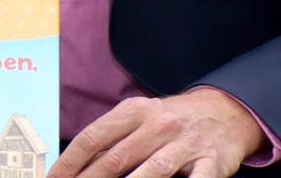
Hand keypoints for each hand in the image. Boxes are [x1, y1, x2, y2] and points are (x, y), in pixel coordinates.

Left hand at [48, 89, 262, 177]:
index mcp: (134, 111)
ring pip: (152, 170)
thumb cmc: (172, 119)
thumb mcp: (141, 117)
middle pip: (116, 158)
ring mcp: (186, 144)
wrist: (226, 111)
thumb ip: (114, 137)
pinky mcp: (212, 162)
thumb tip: (79, 162)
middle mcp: (158, 125)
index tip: (54, 177)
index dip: (70, 161)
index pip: (93, 138)